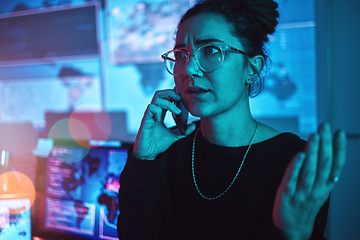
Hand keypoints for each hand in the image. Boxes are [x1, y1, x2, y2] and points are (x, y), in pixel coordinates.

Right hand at [133, 89, 195, 159]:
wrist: (149, 153)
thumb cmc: (158, 143)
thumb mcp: (175, 136)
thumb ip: (184, 131)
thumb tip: (193, 125)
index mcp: (161, 113)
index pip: (166, 98)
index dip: (173, 95)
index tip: (182, 98)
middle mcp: (155, 112)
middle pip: (160, 94)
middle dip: (170, 92)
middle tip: (179, 99)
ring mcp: (150, 115)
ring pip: (156, 98)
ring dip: (168, 102)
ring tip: (176, 112)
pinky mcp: (146, 120)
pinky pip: (150, 108)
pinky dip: (158, 110)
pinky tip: (162, 118)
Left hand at [273, 123, 346, 239]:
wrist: (292, 228)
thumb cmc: (305, 203)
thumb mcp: (319, 189)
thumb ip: (322, 172)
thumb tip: (324, 148)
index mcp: (326, 186)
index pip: (336, 166)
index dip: (339, 149)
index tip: (338, 132)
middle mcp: (316, 189)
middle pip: (324, 164)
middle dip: (325, 144)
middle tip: (324, 126)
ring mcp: (302, 193)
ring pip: (310, 171)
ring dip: (313, 152)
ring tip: (314, 135)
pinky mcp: (286, 196)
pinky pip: (292, 180)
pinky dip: (296, 168)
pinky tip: (299, 155)